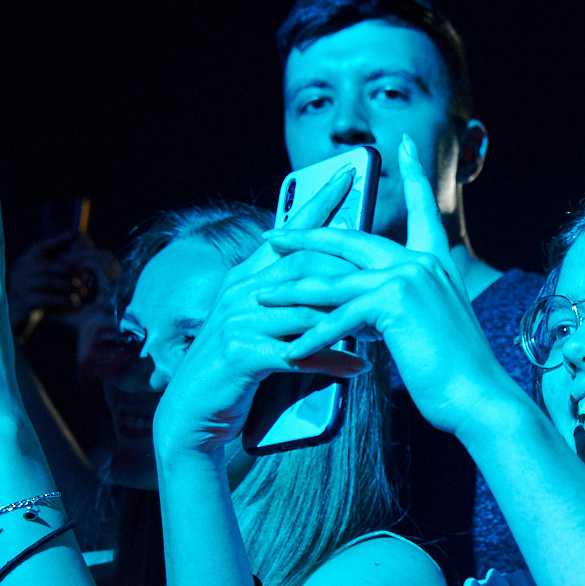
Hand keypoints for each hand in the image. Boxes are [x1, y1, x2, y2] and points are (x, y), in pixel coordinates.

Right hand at [7, 230, 113, 332]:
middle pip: (49, 266)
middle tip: (86, 278)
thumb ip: (52, 269)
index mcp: (24, 261)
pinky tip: (74, 302)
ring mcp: (21, 285)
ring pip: (49, 281)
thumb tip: (79, 261)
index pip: (40, 246)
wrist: (12, 318)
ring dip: (69, 286)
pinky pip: (47, 297)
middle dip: (70, 271)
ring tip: (83, 292)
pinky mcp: (25, 301)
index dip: (57, 240)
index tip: (73, 233)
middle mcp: (20, 270)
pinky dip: (63, 300)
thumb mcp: (39, 280)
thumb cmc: (31, 296)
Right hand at [151, 166, 369, 460]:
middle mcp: (241, 292)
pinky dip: (332, 362)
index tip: (350, 173)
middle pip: (304, 264)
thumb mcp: (259, 326)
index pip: (289, 233)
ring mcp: (239, 322)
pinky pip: (299, 354)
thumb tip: (334, 287)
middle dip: (348, 260)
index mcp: (247, 278)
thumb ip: (289, 302)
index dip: (319, 202)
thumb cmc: (234, 368)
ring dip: (347, 318)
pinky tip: (359, 369)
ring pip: (304, 309)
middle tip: (391, 257)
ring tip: (385, 323)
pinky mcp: (243, 356)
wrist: (193, 413)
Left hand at [264, 136, 522, 443]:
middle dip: (305, 237)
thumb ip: (395, 306)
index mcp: (435, 261)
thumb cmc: (456, 372)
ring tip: (260, 297)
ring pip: (333, 279)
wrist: (479, 396)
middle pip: (350, 238)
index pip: (422, 208)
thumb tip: (362, 310)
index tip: (405, 144)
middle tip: (272, 236)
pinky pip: (339, 318)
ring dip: (291, 291)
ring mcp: (408, 277)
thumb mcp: (425, 327)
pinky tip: (291, 351)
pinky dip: (312, 338)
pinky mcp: (393, 303)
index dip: (413, 173)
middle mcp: (422, 261)